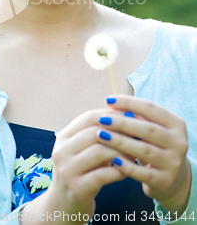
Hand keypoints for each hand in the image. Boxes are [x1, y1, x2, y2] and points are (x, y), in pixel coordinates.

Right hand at [44, 108, 127, 220]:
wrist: (63, 207)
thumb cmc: (80, 173)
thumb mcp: (82, 151)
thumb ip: (96, 135)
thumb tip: (126, 115)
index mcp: (63, 137)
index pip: (89, 117)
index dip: (111, 114)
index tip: (132, 115)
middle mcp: (62, 151)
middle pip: (95, 132)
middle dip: (120, 132)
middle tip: (138, 135)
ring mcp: (67, 170)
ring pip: (99, 151)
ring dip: (121, 151)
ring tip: (135, 154)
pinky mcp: (77, 188)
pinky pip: (103, 175)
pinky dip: (118, 171)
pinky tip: (126, 172)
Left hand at [96, 95, 190, 214]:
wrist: (171, 178)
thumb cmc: (153, 145)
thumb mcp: (150, 128)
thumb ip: (135, 116)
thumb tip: (110, 103)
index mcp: (176, 124)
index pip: (151, 108)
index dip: (129, 102)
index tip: (108, 99)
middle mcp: (179, 142)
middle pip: (148, 129)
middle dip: (122, 123)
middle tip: (101, 119)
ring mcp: (173, 162)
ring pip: (144, 150)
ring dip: (120, 142)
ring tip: (101, 135)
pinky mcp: (165, 181)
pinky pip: (143, 173)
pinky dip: (127, 166)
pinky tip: (112, 160)